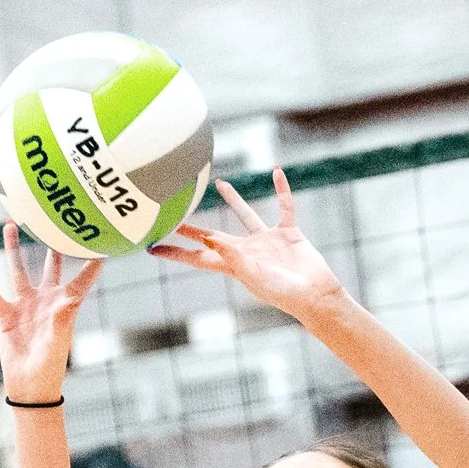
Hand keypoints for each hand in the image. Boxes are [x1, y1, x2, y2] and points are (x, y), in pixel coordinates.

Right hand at [0, 225, 103, 403]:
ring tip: (10, 225)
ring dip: (13, 249)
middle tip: (54, 220)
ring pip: (18, 271)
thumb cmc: (50, 366)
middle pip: (50, 266)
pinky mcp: (6, 315)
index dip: (92, 262)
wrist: (30, 385)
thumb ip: (62, 319)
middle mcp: (45, 300)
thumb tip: (69, 298)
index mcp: (65, 305)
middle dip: (52, 245)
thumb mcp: (58, 342)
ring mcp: (25, 305)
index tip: (101, 240)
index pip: (82, 278)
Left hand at [150, 170, 345, 323]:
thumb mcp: (254, 276)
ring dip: (234, 199)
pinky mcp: (288, 233)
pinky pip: (284, 206)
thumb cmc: (284, 293)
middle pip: (213, 234)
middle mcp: (246, 251)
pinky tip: (277, 172)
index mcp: (233, 264)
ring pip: (246, 215)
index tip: (151, 248)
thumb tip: (209, 239)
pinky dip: (282, 190)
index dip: (175, 253)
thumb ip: (231, 257)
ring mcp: (267, 241)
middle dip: (193, 227)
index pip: (197, 256)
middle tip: (172, 214)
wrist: (316, 295)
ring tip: (220, 183)